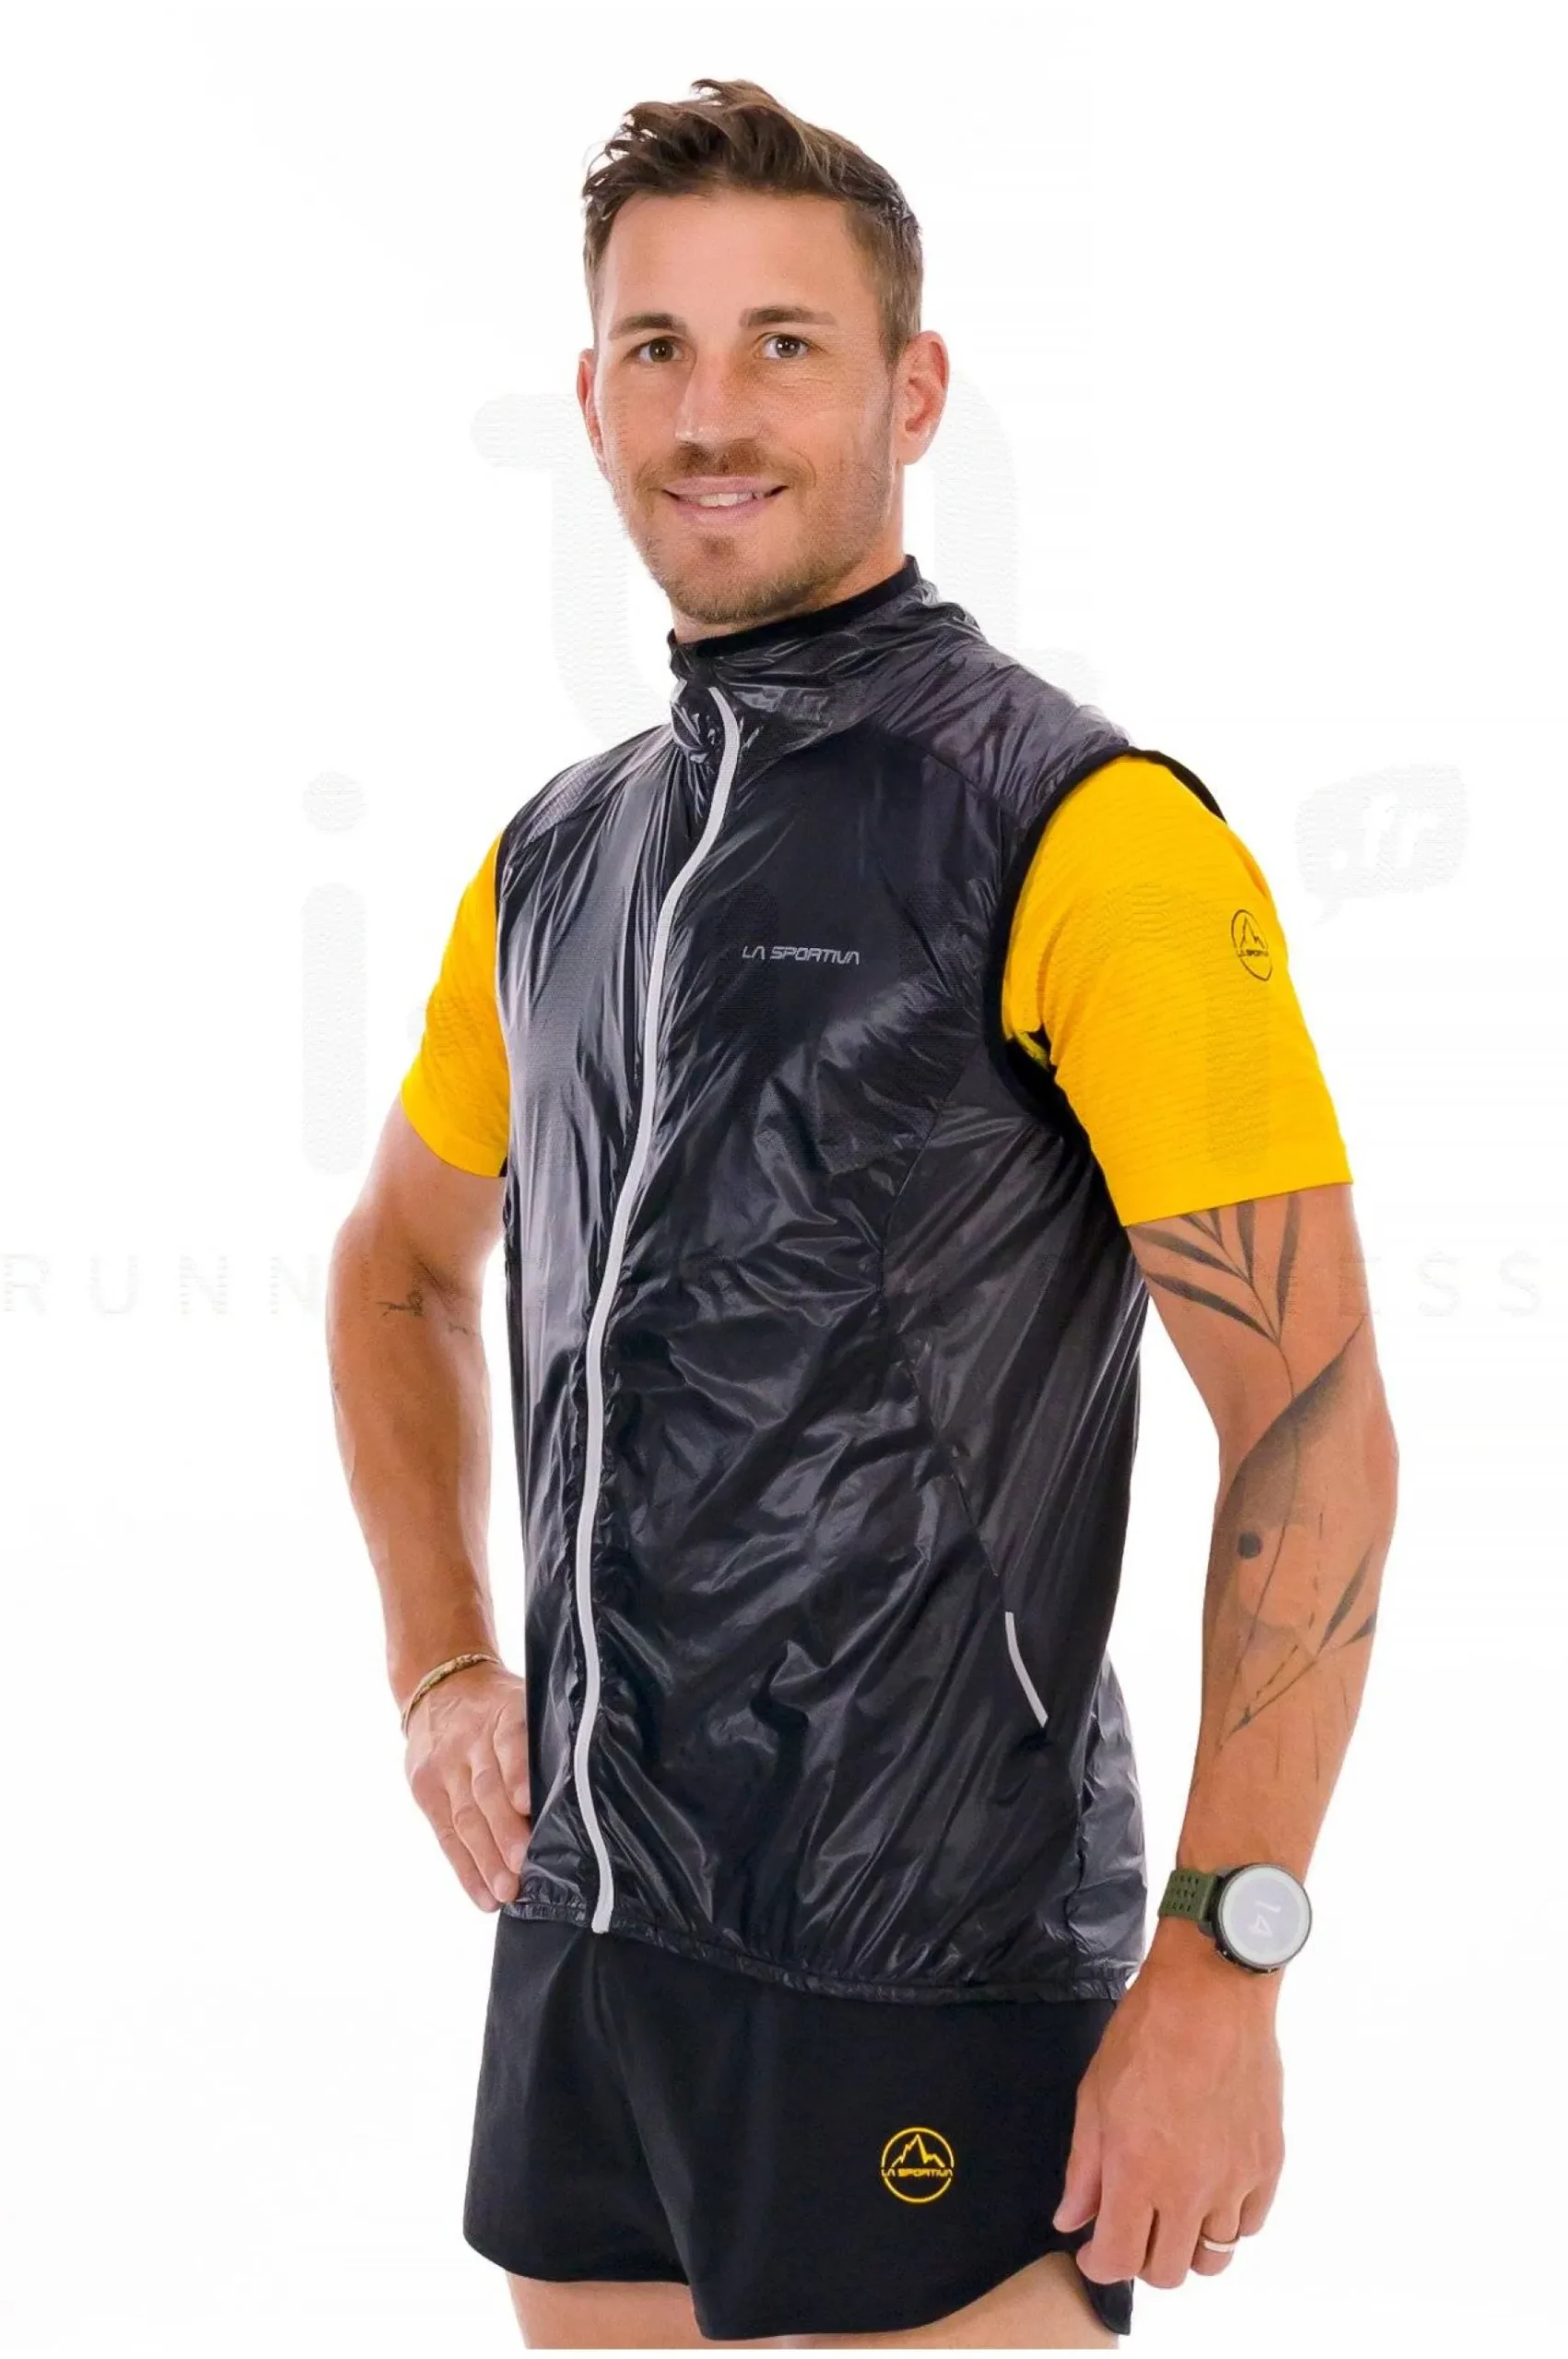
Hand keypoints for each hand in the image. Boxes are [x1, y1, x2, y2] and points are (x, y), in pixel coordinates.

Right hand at [404, 1663, 531, 1909]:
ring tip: (505, 1892)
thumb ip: (545, 1741)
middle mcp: (470, 1740)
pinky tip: (483, 1896)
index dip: (518, 1773)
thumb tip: (585, 1793)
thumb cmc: (501, 1708)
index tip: (527, 1804)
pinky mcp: (425, 1790)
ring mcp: (443, 1767)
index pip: (510, 1741)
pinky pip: (445, 1835)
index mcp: (504, 1713)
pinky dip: (465, 1869)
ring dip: (486, 1860)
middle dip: (504, 1832)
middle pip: (486, 1789)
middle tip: (523, 1868)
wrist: (443, 1688)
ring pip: (465, 1817)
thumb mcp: (525, 1704)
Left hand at [1053, 1943, 1285, 2290]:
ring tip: (1173, 2211)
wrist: (1212, 1994)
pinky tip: (1211, 2191)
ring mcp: (1235, 2181)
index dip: (1099, 2265)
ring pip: (1214, 2256)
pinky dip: (1228, 2221)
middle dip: (1142, 2259)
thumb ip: (1084, 2168)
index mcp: (1138, 2173)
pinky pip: (1250, 2224)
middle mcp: (1190, 2190)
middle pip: (1169, 2271)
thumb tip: (1071, 2220)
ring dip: (1187, 2245)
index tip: (1091, 2250)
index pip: (1120, 2259)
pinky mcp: (1268, 2163)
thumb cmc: (1144, 2035)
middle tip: (1132, 2226)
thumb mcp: (1095, 2096)